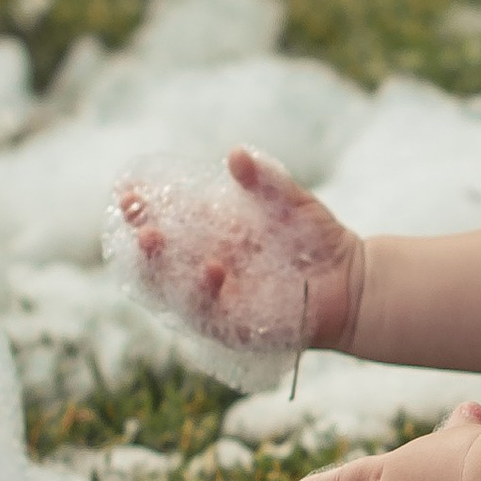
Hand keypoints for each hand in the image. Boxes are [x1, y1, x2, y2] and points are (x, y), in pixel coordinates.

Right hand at [107, 145, 361, 356]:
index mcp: (210, 236)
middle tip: (134, 218)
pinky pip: (208, 315)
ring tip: (152, 239)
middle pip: (157, 260)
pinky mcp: (233, 326)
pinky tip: (211, 270)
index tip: (128, 192)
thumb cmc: (316, 240)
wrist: (351, 283)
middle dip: (139, 238)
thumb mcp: (292, 203)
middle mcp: (204, 267)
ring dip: (157, 267)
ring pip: (171, 289)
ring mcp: (215, 299)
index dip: (142, 209)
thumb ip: (266, 181)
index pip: (164, 222)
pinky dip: (203, 294)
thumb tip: (236, 155)